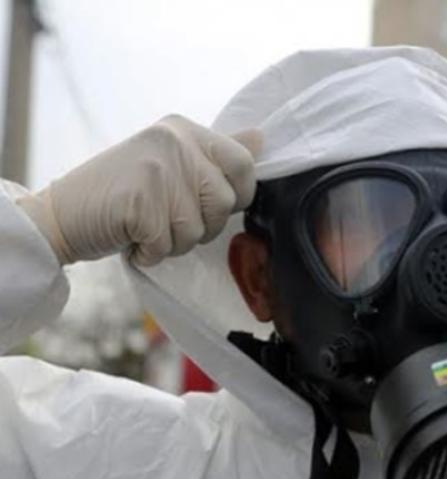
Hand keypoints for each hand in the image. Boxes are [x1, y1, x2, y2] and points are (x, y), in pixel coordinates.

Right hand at [17, 115, 260, 266]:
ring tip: (146, 227)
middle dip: (202, 226)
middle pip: (225, 202)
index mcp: (185, 130)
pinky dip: (150, 253)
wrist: (59, 215)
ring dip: (173, 242)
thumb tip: (261, 138)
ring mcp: (157, 169)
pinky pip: (167, 245)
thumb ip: (215, 155)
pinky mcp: (139, 201)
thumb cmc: (121, 195)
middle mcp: (174, 142)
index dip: (237, 194)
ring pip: (199, 229)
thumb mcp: (171, 163)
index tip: (208, 205)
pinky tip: (130, 238)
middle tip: (167, 220)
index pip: (243, 163)